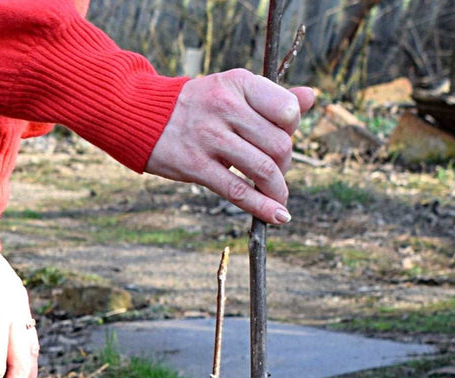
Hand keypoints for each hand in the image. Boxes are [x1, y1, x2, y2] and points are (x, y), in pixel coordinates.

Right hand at [145, 70, 314, 223]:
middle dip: (285, 166)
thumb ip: (273, 96)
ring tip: (278, 198)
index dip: (292, 131)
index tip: (281, 139)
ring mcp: (209, 137)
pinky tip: (278, 217)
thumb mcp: (233, 91)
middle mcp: (225, 106)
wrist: (142, 115)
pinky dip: (263, 209)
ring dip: (277, 191)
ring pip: (262, 170)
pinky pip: (238, 192)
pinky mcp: (196, 166)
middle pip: (279, 145)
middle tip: (275, 172)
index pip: (287, 110)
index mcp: (238, 83)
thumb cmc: (198, 106)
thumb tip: (311, 98)